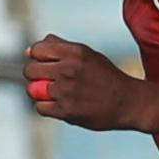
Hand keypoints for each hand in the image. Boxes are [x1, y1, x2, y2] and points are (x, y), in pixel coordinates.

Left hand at [20, 36, 145, 131]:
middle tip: (47, 81)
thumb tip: (29, 50)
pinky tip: (59, 105)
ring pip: (33, 90)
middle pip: (30, 70)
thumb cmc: (105, 77)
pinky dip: (47, 107)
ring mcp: (67, 91)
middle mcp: (69, 69)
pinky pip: (40, 107)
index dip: (37, 57)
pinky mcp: (67, 111)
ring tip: (55, 94)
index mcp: (74, 52)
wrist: (129, 102)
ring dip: (41, 93)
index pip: (36, 50)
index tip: (45, 64)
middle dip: (35, 76)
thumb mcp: (87, 54)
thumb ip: (60, 47)